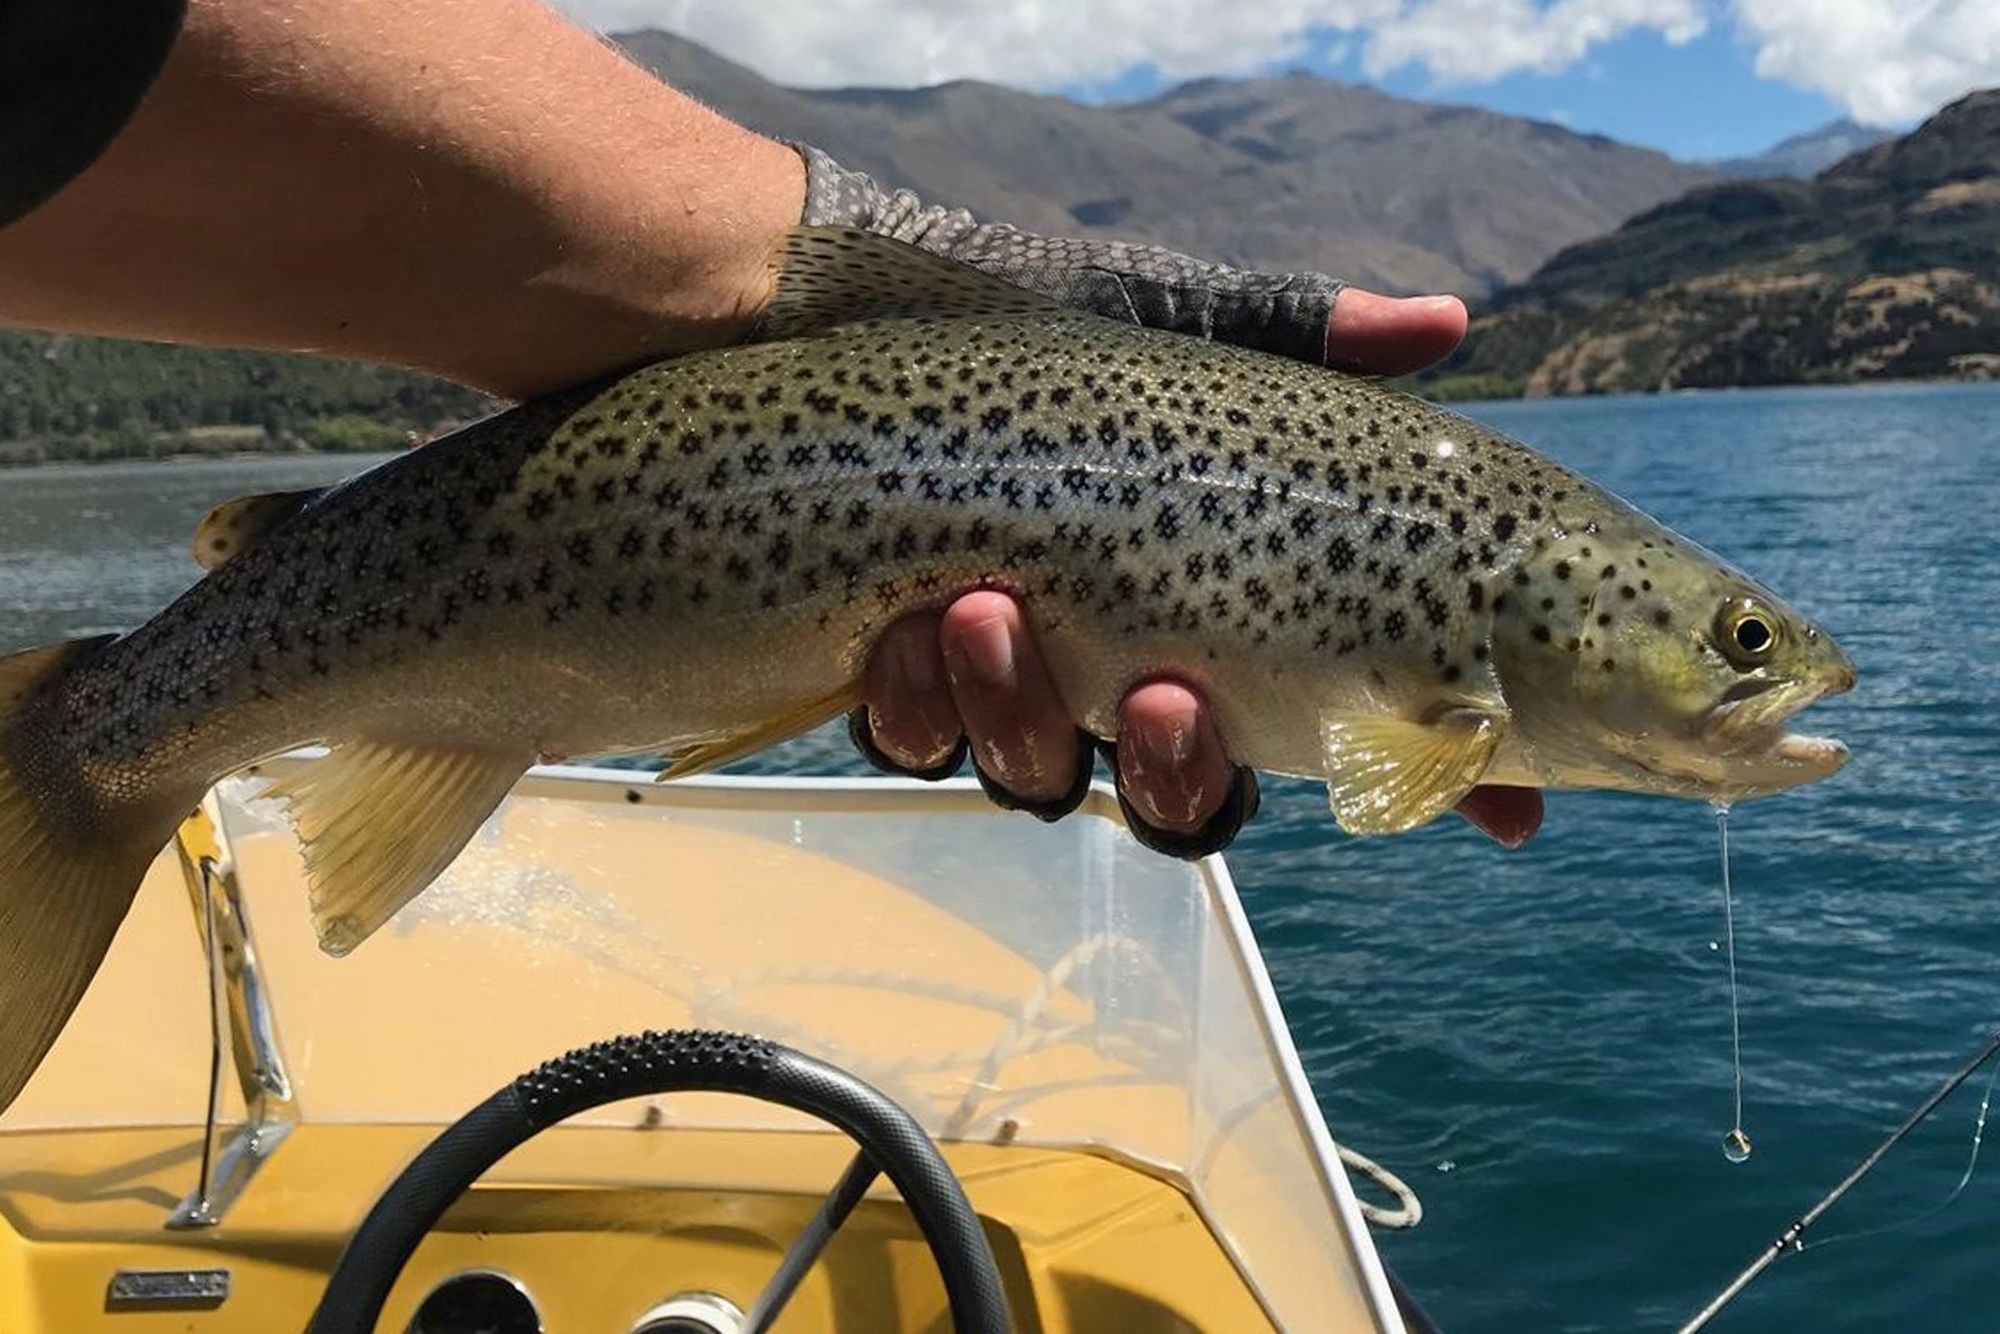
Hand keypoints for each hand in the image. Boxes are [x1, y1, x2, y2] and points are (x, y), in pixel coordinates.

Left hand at [856, 289, 1546, 853]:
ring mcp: (1003, 683)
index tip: (1504, 816)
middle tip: (1156, 693)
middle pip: (1191, 795)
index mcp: (1208, 598)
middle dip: (1180, 767)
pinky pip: (926, 748)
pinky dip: (922, 704)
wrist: (802, 305)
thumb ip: (1303, 340)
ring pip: (1049, 783)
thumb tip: (1452, 327)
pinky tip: (900, 625)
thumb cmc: (1003, 314)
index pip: (1334, 717)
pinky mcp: (895, 681)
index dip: (1422, 774)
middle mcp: (1116, 663)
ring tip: (986, 612)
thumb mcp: (1164, 322)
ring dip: (1027, 717)